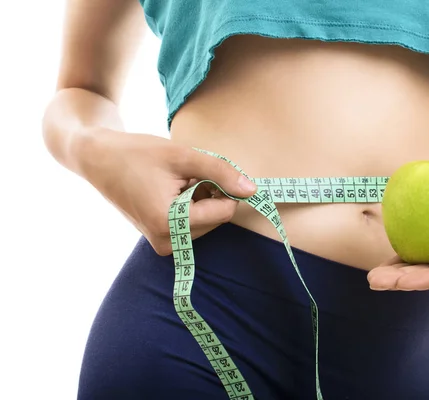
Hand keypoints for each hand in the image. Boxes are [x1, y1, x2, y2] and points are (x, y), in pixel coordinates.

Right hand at [78, 128, 256, 255]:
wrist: (98, 159)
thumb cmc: (136, 154)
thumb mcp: (183, 156)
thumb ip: (220, 172)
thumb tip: (252, 190)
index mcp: (168, 223)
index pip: (223, 212)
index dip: (222, 187)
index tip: (203, 170)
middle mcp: (166, 241)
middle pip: (217, 219)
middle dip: (210, 194)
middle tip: (185, 175)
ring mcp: (162, 244)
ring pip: (208, 222)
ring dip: (201, 200)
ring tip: (175, 182)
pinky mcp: (161, 241)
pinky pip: (193, 224)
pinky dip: (191, 206)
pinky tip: (171, 191)